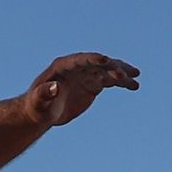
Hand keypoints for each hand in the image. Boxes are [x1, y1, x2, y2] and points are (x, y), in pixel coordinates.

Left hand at [24, 53, 139, 127]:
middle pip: (97, 64)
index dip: (92, 59)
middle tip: (124, 75)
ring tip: (135, 78)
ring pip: (107, 71)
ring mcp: (85, 75)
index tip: (106, 59)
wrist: (41, 113)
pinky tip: (134, 86)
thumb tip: (54, 87)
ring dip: (121, 73)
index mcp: (62, 67)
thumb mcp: (38, 102)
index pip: (80, 60)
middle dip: (111, 67)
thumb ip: (44, 93)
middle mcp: (76, 68)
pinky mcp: (92, 85)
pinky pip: (110, 81)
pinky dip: (122, 83)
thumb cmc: (36, 107)